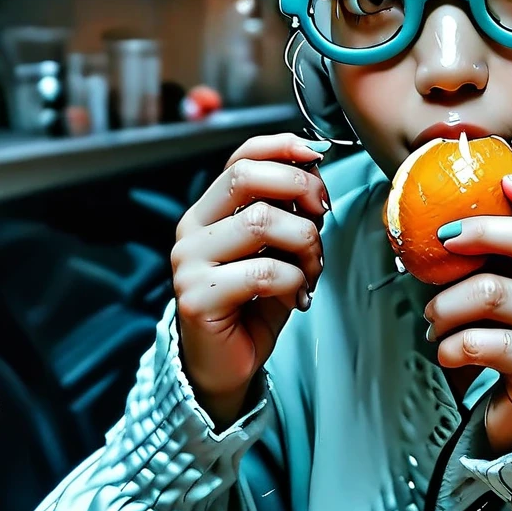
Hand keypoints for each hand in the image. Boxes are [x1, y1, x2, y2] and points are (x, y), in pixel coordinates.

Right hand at [171, 133, 329, 428]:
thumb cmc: (255, 303)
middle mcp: (192, 229)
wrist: (227, 364)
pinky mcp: (197, 298)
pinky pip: (265, 273)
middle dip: (299, 188)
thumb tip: (316, 170)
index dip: (281, 146)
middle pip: (247, 178)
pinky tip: (298, 297)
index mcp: (209, 209)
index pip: (241, 157)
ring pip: (262, 222)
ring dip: (305, 243)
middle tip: (322, 215)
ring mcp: (189, 263)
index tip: (318, 155)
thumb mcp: (278, 248)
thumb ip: (289, 211)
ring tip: (312, 269)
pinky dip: (295, 282)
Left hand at [424, 175, 511, 454]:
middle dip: (478, 233)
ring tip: (434, 319)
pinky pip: (483, 342)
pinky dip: (450, 345)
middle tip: (442, 240)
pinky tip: (445, 351)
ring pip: (493, 292)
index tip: (501, 183)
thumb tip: (442, 219)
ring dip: (446, 304)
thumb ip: (500, 259)